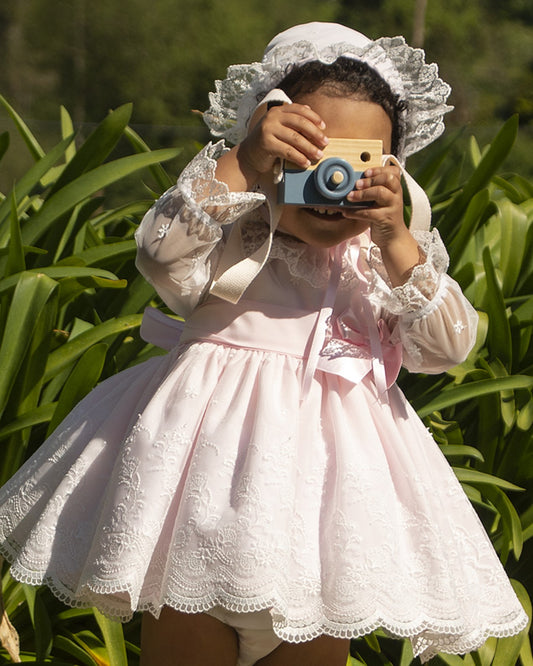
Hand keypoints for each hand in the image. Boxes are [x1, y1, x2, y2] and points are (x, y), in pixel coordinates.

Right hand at [237, 103, 328, 177]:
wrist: (248, 156)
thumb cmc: (267, 142)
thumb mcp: (279, 127)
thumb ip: (292, 119)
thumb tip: (311, 110)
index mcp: (278, 110)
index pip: (299, 110)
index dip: (314, 118)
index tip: (324, 128)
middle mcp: (272, 117)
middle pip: (300, 123)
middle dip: (315, 134)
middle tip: (325, 143)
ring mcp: (268, 130)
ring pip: (295, 139)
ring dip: (309, 148)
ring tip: (318, 155)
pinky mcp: (266, 144)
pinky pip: (288, 151)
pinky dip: (299, 158)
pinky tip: (305, 162)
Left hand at [344, 165, 421, 284]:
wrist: (393, 238)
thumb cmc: (383, 217)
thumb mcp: (381, 202)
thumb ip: (373, 191)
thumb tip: (351, 183)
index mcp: (395, 189)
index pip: (393, 172)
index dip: (379, 169)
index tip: (366, 172)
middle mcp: (396, 196)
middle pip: (388, 179)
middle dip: (370, 180)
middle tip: (357, 184)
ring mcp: (392, 207)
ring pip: (380, 193)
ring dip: (362, 193)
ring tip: (349, 197)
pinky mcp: (385, 219)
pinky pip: (369, 213)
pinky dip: (355, 212)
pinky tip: (346, 212)